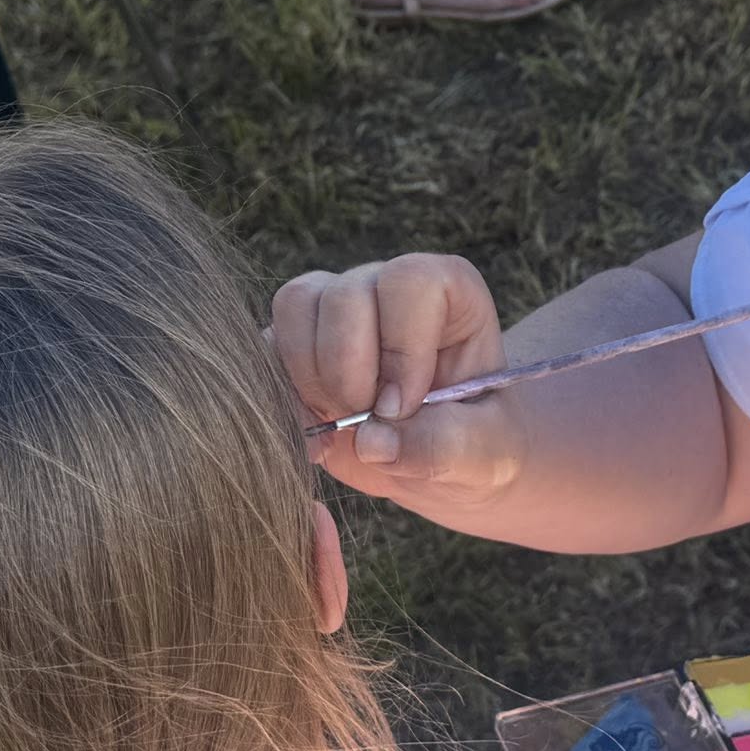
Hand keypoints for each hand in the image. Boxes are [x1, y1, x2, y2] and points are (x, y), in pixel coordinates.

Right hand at [271, 254, 525, 515]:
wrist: (447, 468)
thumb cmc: (478, 446)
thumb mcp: (485, 455)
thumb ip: (442, 447)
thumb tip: (372, 442)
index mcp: (448, 292)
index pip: (410, 282)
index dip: (401, 346)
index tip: (403, 408)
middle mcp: (386, 286)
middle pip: (343, 296)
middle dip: (348, 373)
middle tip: (368, 423)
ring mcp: (335, 308)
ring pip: (295, 306)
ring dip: (309, 381)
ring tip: (342, 426)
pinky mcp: (295, 342)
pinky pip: (265, 347)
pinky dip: (281, 399)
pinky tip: (314, 438)